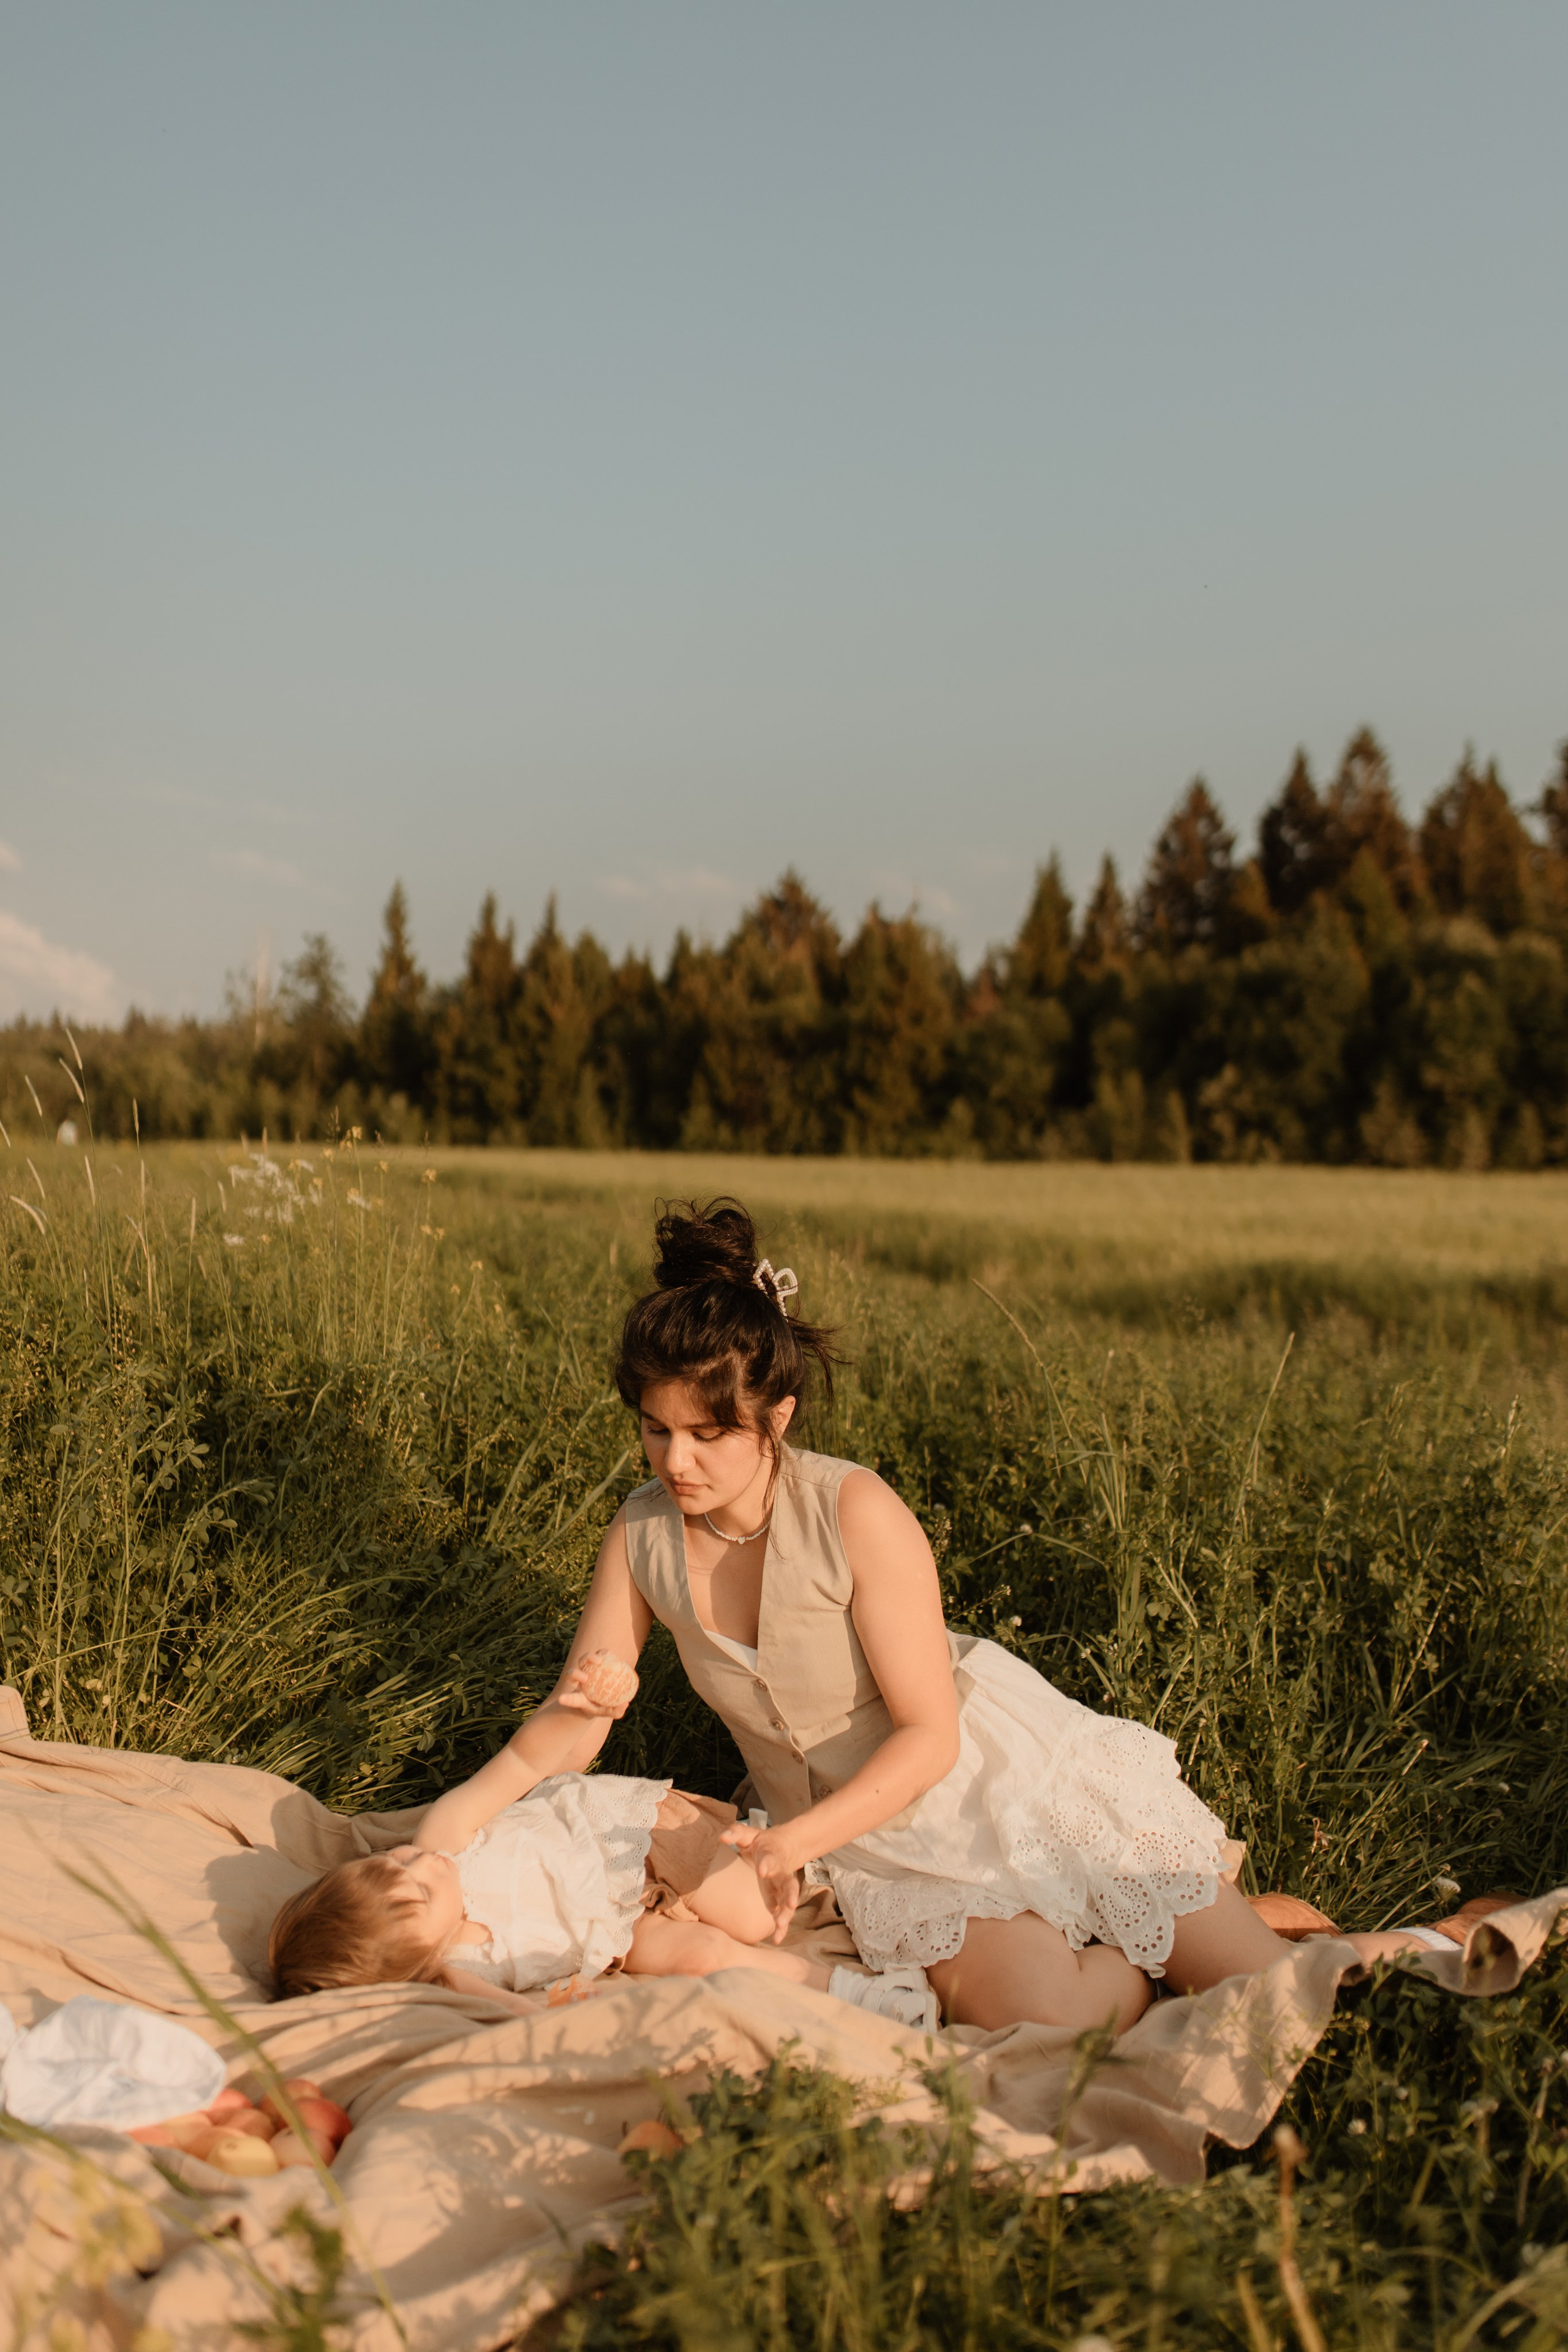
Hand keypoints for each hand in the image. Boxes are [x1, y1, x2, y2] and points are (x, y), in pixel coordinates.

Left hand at [557, 1648, 638, 1718]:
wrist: (600, 1694)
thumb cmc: (601, 1706)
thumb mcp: (607, 1712)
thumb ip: (615, 1711)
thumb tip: (625, 1704)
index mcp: (579, 1697)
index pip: (572, 1699)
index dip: (566, 1699)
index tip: (561, 1699)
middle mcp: (580, 1682)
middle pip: (571, 1674)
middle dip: (575, 1674)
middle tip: (586, 1678)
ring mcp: (586, 1670)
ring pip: (582, 1661)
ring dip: (588, 1658)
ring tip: (600, 1661)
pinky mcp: (595, 1662)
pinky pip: (596, 1655)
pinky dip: (601, 1653)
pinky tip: (609, 1654)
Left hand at [720, 1821, 802, 1943]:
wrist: (783, 1847)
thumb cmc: (761, 1842)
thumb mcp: (749, 1834)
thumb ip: (736, 1833)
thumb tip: (722, 1836)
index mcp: (772, 1855)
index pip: (770, 1858)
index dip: (767, 1864)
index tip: (763, 1870)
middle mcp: (781, 1872)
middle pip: (788, 1883)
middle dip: (789, 1894)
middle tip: (789, 1904)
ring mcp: (782, 1888)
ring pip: (788, 1902)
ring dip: (786, 1914)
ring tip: (780, 1926)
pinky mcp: (780, 1899)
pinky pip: (783, 1914)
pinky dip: (781, 1927)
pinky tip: (777, 1939)